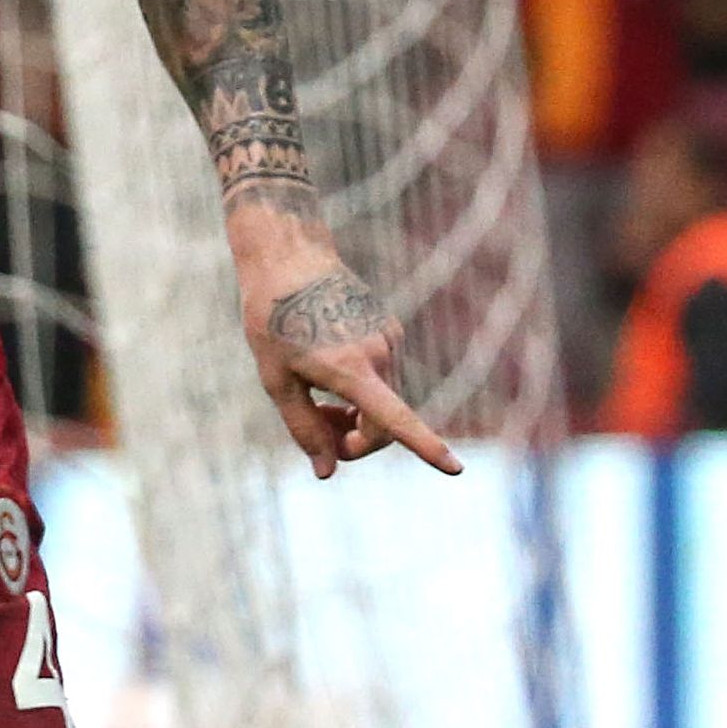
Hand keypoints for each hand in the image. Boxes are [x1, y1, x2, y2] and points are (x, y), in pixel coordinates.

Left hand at [232, 216, 460, 480]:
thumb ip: (303, 428)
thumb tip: (327, 472)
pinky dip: (362, 388)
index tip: (455, 468)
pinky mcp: (390, 328)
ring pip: (382, 399)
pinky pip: (381, 375)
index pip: (394, 419)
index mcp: (351, 368)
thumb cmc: (272, 318)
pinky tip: (326, 365)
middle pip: (382, 423)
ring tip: (315, 397)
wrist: (287, 255)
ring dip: (354, 413)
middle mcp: (380, 354)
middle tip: (317, 434)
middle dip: (353, 440)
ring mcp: (389, 339)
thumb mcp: (276, 379)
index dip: (425, 447)